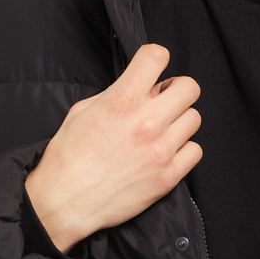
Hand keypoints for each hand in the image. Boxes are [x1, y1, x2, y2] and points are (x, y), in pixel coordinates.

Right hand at [24, 43, 202, 252]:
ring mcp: (161, 150)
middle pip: (190, 88)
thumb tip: (140, 88)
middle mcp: (147, 122)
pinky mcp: (168, 176)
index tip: (151, 70)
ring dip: (179, 121)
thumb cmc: (68, 157)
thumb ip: (114, 95)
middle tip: (164, 101)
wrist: (64, 202)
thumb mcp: (82, 112)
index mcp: (122, 100)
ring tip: (161, 131)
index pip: (157, 56)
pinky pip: (195, 150)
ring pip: (194, 119)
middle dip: (177, 90)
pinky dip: (183, 150)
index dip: (155, 59)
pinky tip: (165, 153)